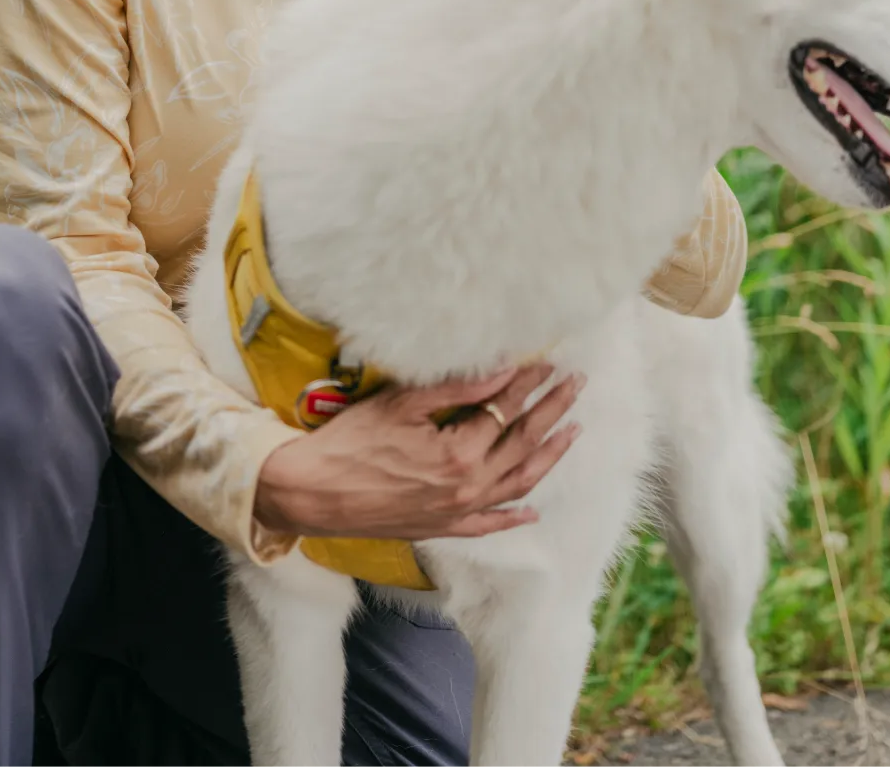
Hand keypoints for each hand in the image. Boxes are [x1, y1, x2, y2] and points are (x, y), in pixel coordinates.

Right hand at [253, 363, 582, 540]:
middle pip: (523, 444)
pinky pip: (489, 524)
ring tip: (572, 431)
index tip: (548, 361)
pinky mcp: (443, 528)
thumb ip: (458, 389)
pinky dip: (514, 517)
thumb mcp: (403, 404)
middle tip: (576, 386)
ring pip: (518, 484)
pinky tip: (532, 511)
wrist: (313, 493)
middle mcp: (469, 488)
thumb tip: (501, 369)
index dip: (529, 382)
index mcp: (460, 454)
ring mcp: (459, 512)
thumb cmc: (351, 442)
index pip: (507, 409)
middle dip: (553, 411)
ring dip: (549, 455)